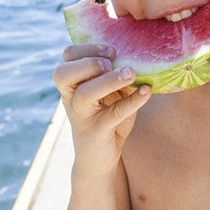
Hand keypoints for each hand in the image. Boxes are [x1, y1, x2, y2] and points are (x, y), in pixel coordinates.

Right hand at [53, 44, 150, 176]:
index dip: (87, 49)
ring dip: (108, 80)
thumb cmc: (107, 119)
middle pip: (63, 74)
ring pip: (84, 95)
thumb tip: (141, 56)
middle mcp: (71, 98)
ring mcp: (81, 116)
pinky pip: (112, 115)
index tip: (111, 50)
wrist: (98, 160)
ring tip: (130, 74)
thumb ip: (119, 76)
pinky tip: (146, 92)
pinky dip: (131, 102)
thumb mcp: (112, 94)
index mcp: (73, 84)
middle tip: (112, 62)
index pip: (67, 57)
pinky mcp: (96, 133)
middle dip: (88, 63)